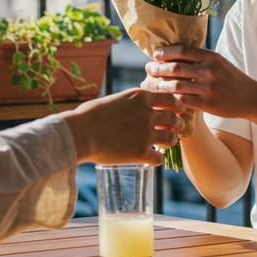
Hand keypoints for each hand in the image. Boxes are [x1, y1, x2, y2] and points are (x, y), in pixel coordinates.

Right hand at [61, 88, 183, 165]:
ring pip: (171, 139)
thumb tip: (134, 108)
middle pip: (175, 119)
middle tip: (174, 129)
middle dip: (177, 125)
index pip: (171, 98)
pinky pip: (160, 158)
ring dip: (170, 142)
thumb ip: (130, 104)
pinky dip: (157, 160)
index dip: (176, 106)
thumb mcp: (115, 100)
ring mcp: (147, 134)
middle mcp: (148, 113)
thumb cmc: (89, 115)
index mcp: (141, 97)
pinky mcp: (141, 152)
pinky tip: (152, 159)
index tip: (176, 111)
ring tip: (165, 145)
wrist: (80, 133)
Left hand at [142, 45, 256, 118]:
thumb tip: (174, 52)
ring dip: (159, 85)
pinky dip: (170, 99)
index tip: (155, 56)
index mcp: (212, 57)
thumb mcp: (219, 62)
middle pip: (175, 68)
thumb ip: (200, 57)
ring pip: (175, 85)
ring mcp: (208, 88)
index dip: (165, 53)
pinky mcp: (208, 104)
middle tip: (148, 69)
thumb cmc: (231, 78)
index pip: (182, 51)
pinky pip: (182, 101)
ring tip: (150, 84)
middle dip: (157, 68)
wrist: (251, 97)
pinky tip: (163, 98)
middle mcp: (210, 71)